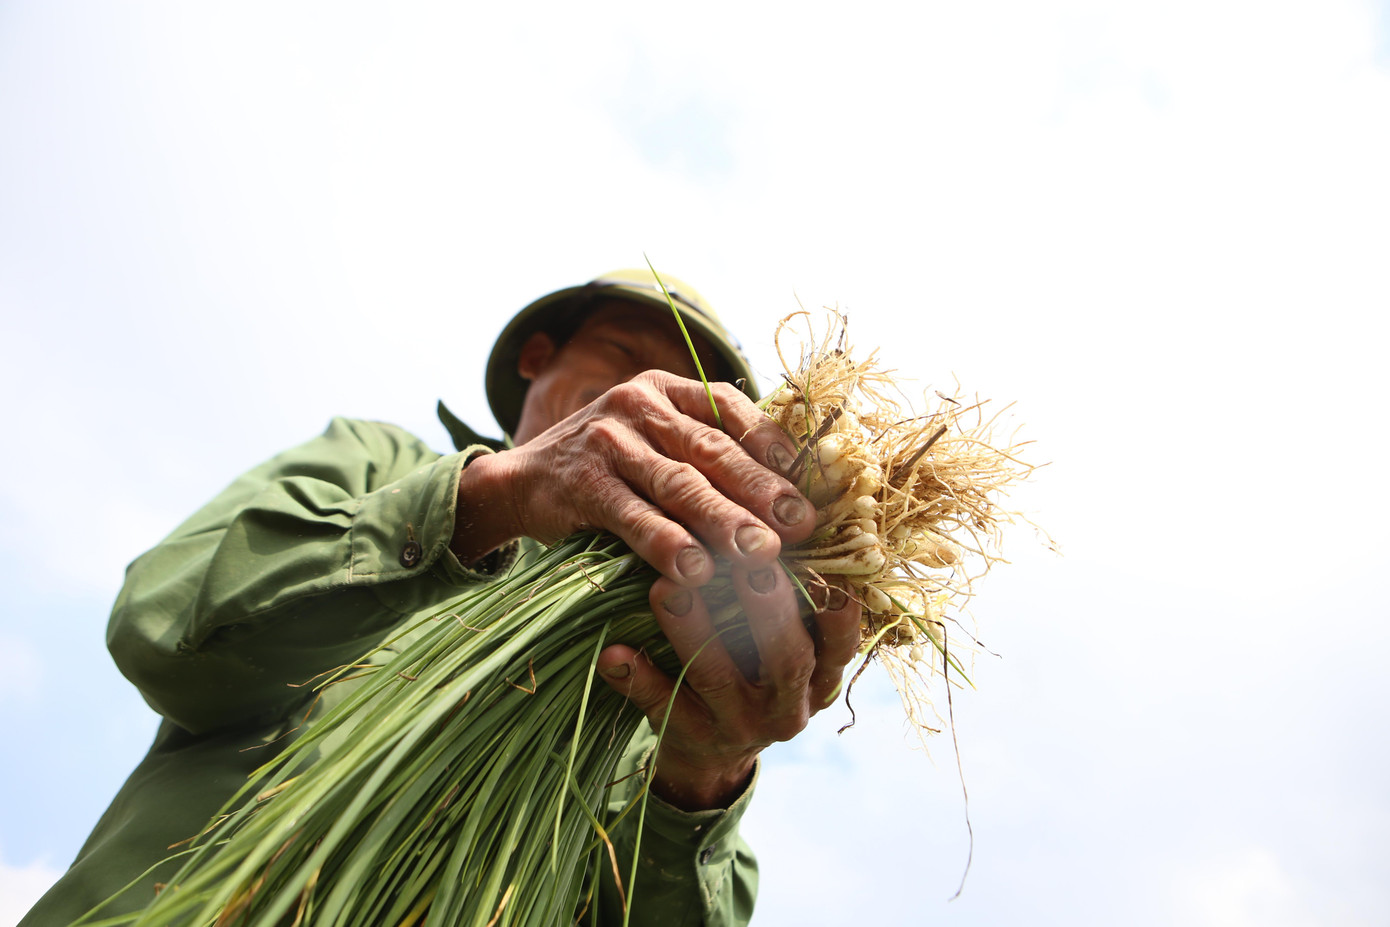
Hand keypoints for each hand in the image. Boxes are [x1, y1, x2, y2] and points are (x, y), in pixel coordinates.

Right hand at [452, 371, 813, 583]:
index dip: (773, 446)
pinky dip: (665, 543)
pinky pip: (632, 516)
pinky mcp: (581, 482)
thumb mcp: (654, 442)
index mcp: (666, 388)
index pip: (730, 408)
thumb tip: (790, 492)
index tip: (810, 484)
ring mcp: (607, 440)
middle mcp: (638, 404)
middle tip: (801, 525)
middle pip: (711, 449)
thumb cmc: (608, 469)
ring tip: (762, 552)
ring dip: (724, 520)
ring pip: (678, 483)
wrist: (520, 481)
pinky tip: (694, 571)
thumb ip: (704, 451)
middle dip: (761, 489)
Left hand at [596, 569, 862, 810]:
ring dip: (693, 630)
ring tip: (664, 588)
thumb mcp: (792, 641)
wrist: (714, 749)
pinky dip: (639, 680)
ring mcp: (741, 726)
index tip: (824, 568)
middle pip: (787, 657)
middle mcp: (790, 705)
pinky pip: (663, 708)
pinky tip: (614, 653)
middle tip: (745, 560)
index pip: (841, 640)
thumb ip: (797, 594)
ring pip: (718, 677)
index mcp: (822, 674)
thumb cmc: (758, 667)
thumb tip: (796, 512)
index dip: (838, 609)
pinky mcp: (693, 740)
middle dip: (767, 606)